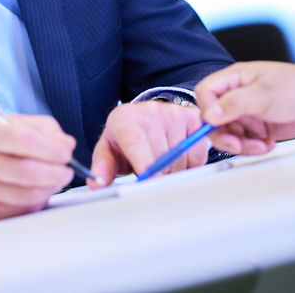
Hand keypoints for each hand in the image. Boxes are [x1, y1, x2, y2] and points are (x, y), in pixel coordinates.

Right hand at [0, 114, 74, 228]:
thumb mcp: (2, 126)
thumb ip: (38, 128)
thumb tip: (67, 143)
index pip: (24, 139)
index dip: (52, 147)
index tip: (67, 151)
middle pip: (29, 171)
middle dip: (57, 172)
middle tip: (68, 170)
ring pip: (29, 194)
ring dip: (51, 188)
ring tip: (56, 180)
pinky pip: (22, 209)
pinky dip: (38, 201)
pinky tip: (38, 192)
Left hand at [89, 101, 207, 185]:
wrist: (144, 117)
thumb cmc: (123, 139)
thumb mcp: (108, 151)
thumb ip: (102, 167)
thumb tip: (96, 183)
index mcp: (124, 119)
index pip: (136, 143)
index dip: (144, 164)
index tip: (148, 181)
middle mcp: (150, 111)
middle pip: (161, 157)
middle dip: (158, 174)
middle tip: (149, 172)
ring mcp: (173, 113)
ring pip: (180, 159)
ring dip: (174, 170)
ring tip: (161, 161)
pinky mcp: (192, 117)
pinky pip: (197, 154)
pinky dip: (190, 163)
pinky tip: (177, 155)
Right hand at [195, 61, 294, 154]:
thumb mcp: (264, 95)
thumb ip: (234, 104)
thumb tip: (209, 114)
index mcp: (235, 79)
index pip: (206, 94)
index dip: (207, 111)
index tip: (215, 124)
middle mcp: (238, 95)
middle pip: (214, 119)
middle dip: (225, 135)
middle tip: (237, 144)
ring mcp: (248, 112)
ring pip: (230, 134)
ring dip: (242, 144)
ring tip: (261, 144)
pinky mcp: (258, 127)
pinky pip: (245, 141)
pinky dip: (254, 147)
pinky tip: (268, 143)